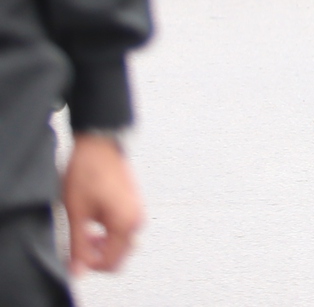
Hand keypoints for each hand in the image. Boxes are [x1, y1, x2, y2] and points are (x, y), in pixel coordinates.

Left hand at [59, 131, 142, 275]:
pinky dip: (107, 233)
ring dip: (101, 243)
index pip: (111, 263)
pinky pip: (123, 230)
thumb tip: (79, 269)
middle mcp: (138, 219)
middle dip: (96, 255)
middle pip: (118, 256)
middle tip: (78, 240)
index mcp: (127, 222)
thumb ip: (78, 245)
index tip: (73, 255)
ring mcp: (138, 211)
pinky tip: (92, 220)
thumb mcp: (76, 213)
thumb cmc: (88, 171)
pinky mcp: (134, 205)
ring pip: (120, 244)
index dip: (88, 264)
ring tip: (83, 229)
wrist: (98, 144)